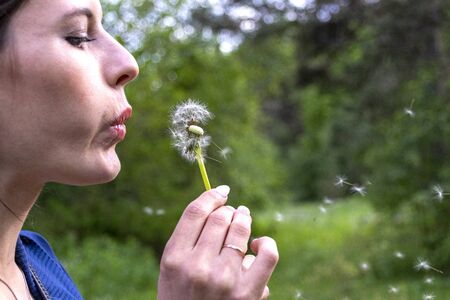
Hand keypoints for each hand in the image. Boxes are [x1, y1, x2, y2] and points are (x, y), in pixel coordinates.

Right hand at [157, 186, 278, 299]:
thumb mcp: (171, 273)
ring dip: (245, 220)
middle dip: (229, 210)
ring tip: (244, 218)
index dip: (211, 195)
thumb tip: (221, 208)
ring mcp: (224, 279)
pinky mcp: (248, 293)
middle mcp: (197, 266)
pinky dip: (267, 244)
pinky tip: (259, 245)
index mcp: (173, 258)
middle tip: (234, 212)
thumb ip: (188, 241)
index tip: (221, 192)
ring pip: (241, 229)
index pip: (196, 212)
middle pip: (220, 217)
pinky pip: (267, 254)